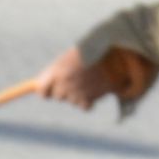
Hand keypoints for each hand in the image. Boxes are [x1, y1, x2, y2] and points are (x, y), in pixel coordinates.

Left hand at [34, 40, 155, 115]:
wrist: (116, 54)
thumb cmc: (93, 52)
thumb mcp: (71, 57)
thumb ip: (57, 71)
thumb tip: (42, 86)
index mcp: (57, 70)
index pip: (42, 90)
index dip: (45, 90)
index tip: (48, 90)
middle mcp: (64, 84)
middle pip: (58, 96)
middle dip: (65, 91)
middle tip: (76, 79)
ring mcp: (75, 93)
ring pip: (72, 101)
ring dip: (79, 94)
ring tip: (89, 80)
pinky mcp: (88, 100)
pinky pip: (85, 106)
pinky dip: (90, 100)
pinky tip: (96, 88)